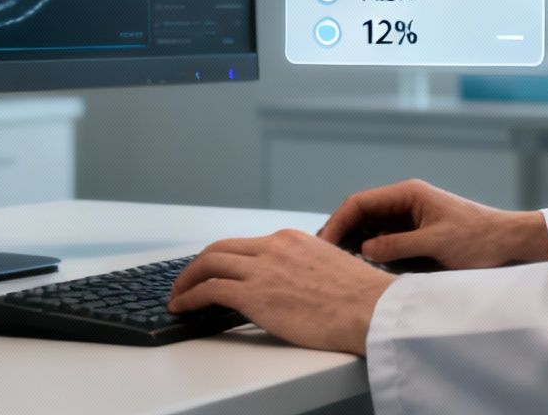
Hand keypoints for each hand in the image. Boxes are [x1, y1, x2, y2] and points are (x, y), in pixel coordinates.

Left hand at [169, 229, 393, 355]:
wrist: (370, 309)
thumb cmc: (360, 297)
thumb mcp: (329, 266)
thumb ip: (305, 267)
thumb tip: (295, 283)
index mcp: (291, 239)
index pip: (246, 244)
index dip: (224, 259)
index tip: (215, 271)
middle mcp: (273, 247)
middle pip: (219, 248)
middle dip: (197, 265)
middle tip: (186, 280)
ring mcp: (262, 268)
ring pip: (208, 264)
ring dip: (186, 280)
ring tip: (177, 296)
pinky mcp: (254, 294)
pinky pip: (208, 290)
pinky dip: (189, 297)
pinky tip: (182, 307)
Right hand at [317, 179, 547, 269]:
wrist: (511, 244)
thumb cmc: (479, 239)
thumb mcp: (436, 244)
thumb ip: (398, 245)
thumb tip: (365, 249)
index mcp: (408, 194)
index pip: (360, 202)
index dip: (338, 222)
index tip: (324, 244)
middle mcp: (406, 202)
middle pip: (361, 215)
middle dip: (342, 234)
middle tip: (323, 259)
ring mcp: (411, 219)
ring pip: (371, 230)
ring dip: (356, 246)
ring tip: (339, 266)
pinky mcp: (417, 235)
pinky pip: (386, 242)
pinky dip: (373, 254)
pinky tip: (365, 269)